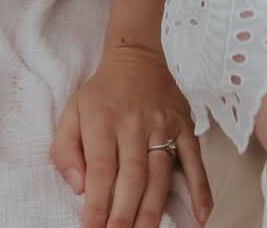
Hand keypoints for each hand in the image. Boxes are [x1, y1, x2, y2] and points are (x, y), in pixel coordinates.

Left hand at [51, 43, 210, 227]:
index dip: (97, 203)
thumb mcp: (71, 111)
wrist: (138, 55)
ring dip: (153, 209)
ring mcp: (163, 125)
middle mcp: (134, 124)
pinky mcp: (185, 126)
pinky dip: (200, 188)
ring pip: (160, 173)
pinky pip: (195, 159)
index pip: (100, 169)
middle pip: (132, 176)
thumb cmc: (101, 93)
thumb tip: (78, 187)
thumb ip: (65, 150)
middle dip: (125, 214)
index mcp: (102, 120)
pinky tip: (201, 216)